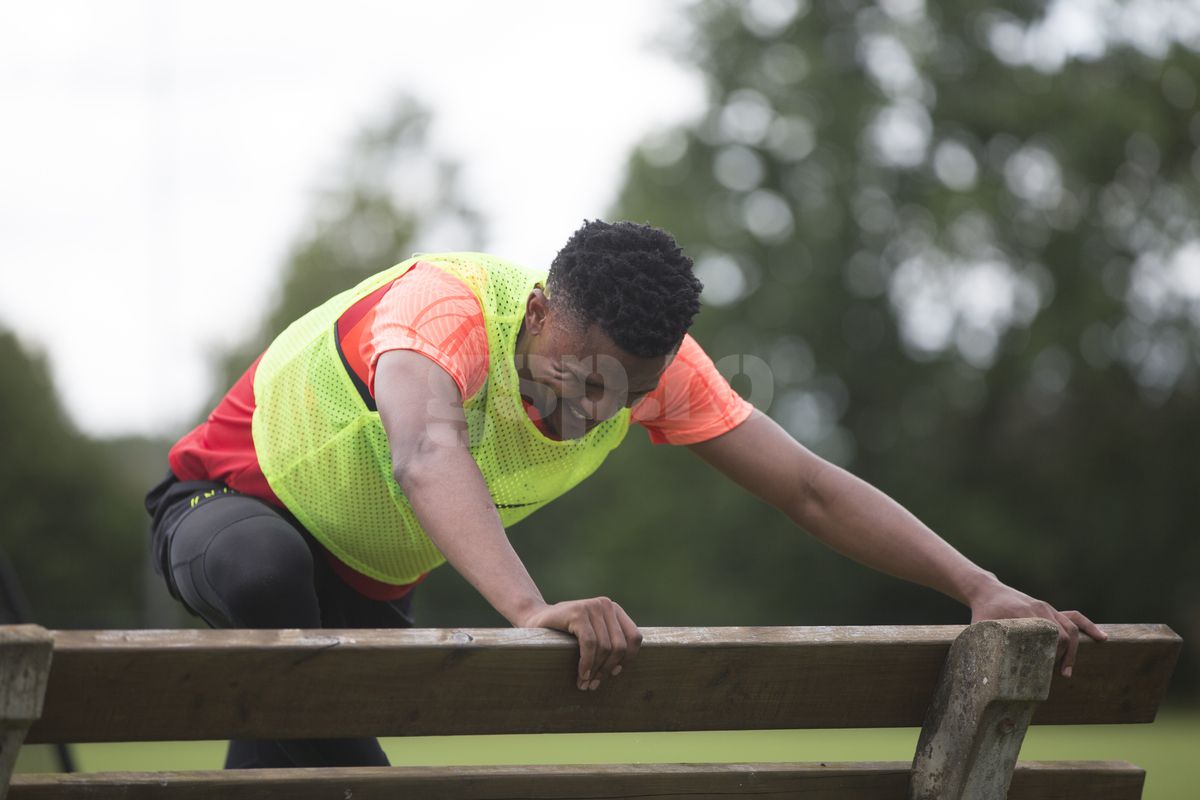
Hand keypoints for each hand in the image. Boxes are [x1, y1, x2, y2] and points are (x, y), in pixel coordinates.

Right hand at [521, 597, 641, 690]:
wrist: (535, 619)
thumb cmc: (565, 633)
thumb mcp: (591, 635)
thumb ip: (608, 645)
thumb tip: (619, 670)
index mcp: (614, 610)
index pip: (634, 638)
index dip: (627, 659)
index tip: (613, 674)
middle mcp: (606, 605)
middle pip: (619, 646)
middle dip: (608, 669)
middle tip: (594, 685)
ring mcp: (592, 606)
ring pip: (605, 647)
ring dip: (595, 670)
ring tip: (585, 684)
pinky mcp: (578, 612)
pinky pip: (589, 644)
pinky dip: (587, 663)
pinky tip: (581, 675)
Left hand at [968, 579, 1106, 677]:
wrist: (986, 590)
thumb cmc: (982, 612)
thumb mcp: (978, 628)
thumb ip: (980, 646)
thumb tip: (979, 670)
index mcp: (1023, 614)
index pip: (1047, 636)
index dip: (1051, 655)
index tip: (1048, 671)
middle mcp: (1039, 609)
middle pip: (1062, 634)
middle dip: (1063, 656)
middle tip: (1057, 674)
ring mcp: (1047, 608)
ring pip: (1070, 628)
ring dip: (1073, 650)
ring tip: (1068, 670)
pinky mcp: (1050, 609)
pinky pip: (1074, 617)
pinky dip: (1088, 627)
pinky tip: (1102, 638)